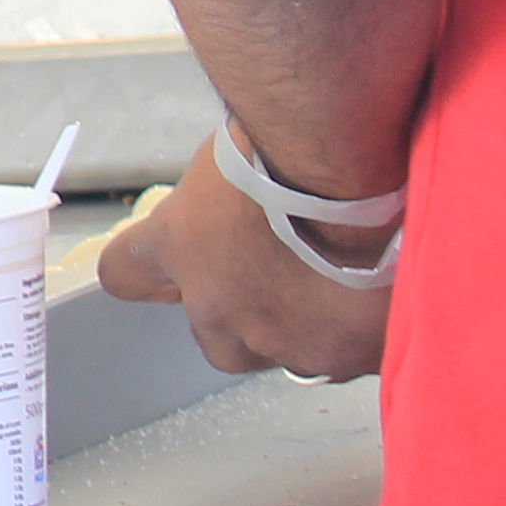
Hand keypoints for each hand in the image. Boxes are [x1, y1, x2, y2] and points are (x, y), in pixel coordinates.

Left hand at [98, 137, 390, 382]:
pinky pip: (344, 359)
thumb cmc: (295, 146)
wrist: (366, 179)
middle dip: (243, 318)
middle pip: (215, 338)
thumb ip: (219, 198)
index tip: (178, 263)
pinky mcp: (341, 356)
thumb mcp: (234, 155)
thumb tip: (232, 197)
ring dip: (304, 330)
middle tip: (284, 282)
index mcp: (177, 246)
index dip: (151, 271)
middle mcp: (216, 305)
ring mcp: (279, 338)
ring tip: (343, 288)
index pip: (125, 272)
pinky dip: (357, 338)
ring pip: (283, 353)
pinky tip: (379, 304)